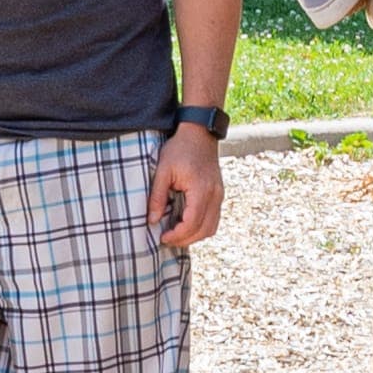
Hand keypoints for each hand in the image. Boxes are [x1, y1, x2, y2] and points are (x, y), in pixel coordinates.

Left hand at [151, 127, 224, 251]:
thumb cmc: (180, 148)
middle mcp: (214, 195)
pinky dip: (201, 226)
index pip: (192, 223)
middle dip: (185, 240)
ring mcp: (219, 195)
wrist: (199, 133)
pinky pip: (214, 219)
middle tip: (167, 239)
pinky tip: (187, 224)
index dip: (178, 235)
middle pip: (204, 230)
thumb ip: (157, 197)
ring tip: (177, 234)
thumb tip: (153, 220)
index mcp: (201, 189)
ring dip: (195, 236)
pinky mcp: (219, 194)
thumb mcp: (163, 170)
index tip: (163, 237)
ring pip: (212, 227)